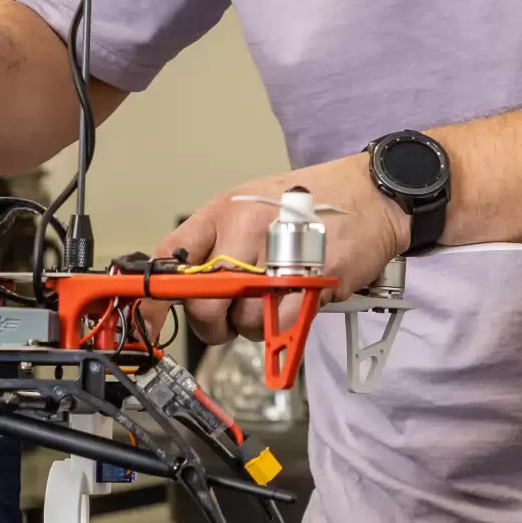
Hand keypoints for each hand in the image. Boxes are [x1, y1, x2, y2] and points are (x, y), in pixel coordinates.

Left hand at [157, 152, 408, 343]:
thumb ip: (218, 243)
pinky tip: (296, 304)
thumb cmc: (311, 203)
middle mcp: (245, 229)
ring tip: (275, 302)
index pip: (171, 257)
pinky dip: (285, 327)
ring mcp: (278, 254)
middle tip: (228, 320)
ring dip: (256, 326)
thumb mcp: (252, 207)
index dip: (154, 297)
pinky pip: (281, 324)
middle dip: (212, 324)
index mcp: (224, 211)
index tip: (148, 321)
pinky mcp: (312, 279)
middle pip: (204, 301)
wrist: (372, 194)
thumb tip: (188, 288)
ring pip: (244, 320)